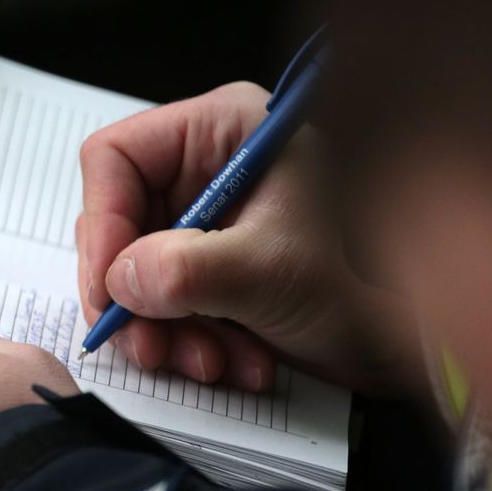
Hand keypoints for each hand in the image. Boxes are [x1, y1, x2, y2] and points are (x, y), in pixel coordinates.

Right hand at [77, 82, 424, 392]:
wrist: (390, 342)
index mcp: (222, 130)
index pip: (116, 158)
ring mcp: (196, 217)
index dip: (102, 221)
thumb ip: (188, 271)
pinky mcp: (195, 262)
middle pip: (117, 222)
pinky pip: (153, 299)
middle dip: (134, 294)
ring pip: (130, 269)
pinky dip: (178, 337)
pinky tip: (226, 359)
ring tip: (206, 361)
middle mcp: (202, 166)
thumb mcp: (268, 273)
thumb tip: (119, 279)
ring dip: (159, 328)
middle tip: (147, 343)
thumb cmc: (354, 285)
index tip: (109, 285)